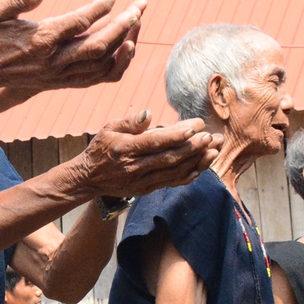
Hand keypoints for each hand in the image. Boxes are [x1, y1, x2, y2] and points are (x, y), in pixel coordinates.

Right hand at [0, 0, 146, 90]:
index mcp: (41, 40)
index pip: (79, 24)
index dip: (99, 9)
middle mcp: (55, 61)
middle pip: (99, 46)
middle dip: (124, 25)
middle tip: (140, 6)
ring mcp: (62, 75)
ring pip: (104, 64)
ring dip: (125, 43)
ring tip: (136, 22)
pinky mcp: (65, 82)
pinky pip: (100, 78)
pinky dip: (118, 64)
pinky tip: (127, 46)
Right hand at [69, 113, 218, 200]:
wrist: (88, 178)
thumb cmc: (101, 148)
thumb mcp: (108, 129)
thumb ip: (129, 122)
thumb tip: (149, 114)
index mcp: (124, 149)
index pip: (155, 142)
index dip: (177, 135)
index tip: (197, 125)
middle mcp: (134, 167)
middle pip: (169, 158)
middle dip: (194, 147)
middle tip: (212, 136)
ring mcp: (141, 181)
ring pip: (174, 172)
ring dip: (197, 161)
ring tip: (214, 149)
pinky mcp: (146, 189)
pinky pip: (171, 183)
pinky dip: (189, 175)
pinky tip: (202, 166)